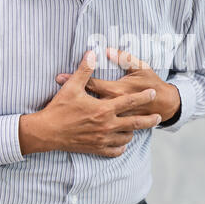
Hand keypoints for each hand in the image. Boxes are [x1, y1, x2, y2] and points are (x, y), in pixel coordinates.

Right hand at [19, 51, 161, 157]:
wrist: (46, 132)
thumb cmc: (59, 108)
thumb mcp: (72, 86)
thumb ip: (85, 70)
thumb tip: (92, 53)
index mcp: (104, 108)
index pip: (130, 101)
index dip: (143, 97)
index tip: (153, 93)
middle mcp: (107, 125)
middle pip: (135, 123)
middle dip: (149, 120)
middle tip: (158, 116)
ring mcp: (102, 139)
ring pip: (126, 137)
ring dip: (133, 131)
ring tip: (136, 127)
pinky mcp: (96, 149)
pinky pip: (115, 150)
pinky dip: (120, 146)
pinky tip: (121, 141)